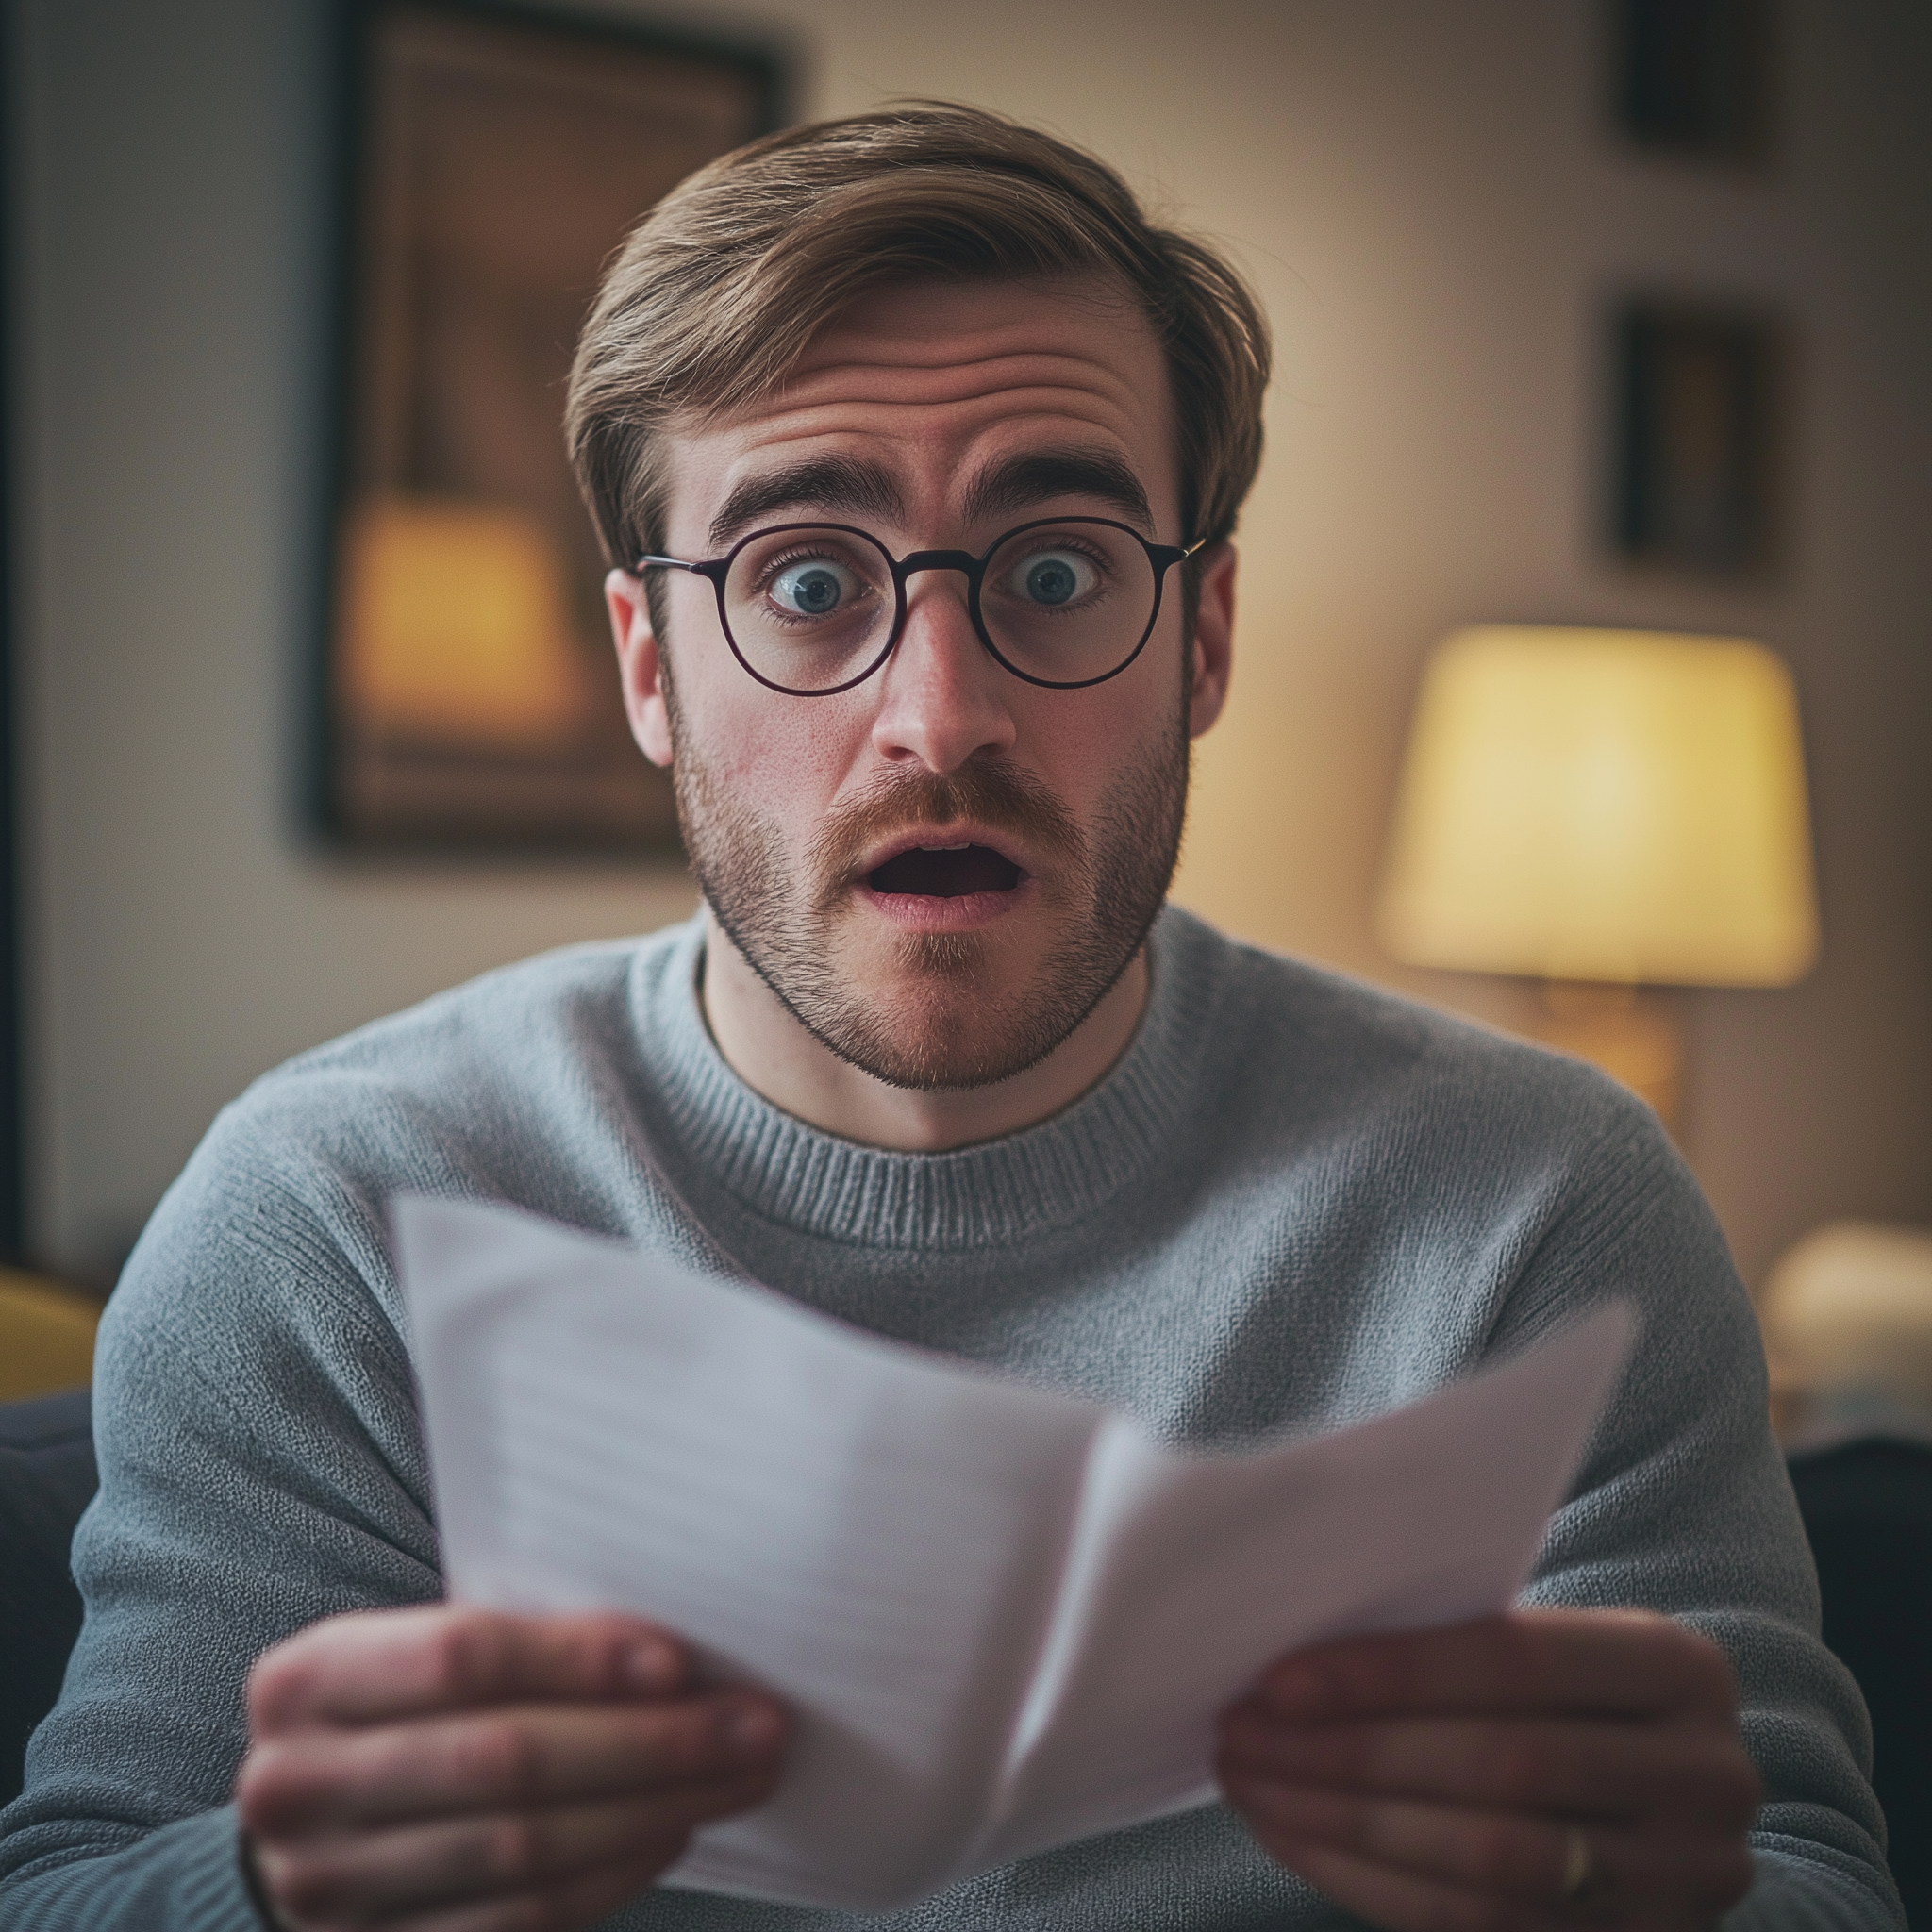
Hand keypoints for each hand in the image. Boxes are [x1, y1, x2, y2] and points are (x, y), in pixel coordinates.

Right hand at [236, 1605, 787, 1931]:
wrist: (309, 1833)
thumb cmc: (400, 1715)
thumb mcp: (412, 1653)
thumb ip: (512, 1648)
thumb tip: (671, 1657)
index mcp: (306, 1680)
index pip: (458, 1656)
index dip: (575, 1658)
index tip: (679, 1661)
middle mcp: (296, 1785)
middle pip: (502, 1760)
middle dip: (647, 1742)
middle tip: (752, 1725)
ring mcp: (326, 1888)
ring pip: (523, 1849)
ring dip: (652, 1811)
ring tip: (735, 1778)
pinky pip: (520, 1919)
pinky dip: (613, 1876)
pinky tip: (672, 1833)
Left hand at [1216, 1609, 1757, 1930]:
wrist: (1662, 1801)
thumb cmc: (1566, 1697)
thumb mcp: (1557, 1648)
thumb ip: (1462, 1643)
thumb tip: (1300, 1660)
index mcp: (1680, 1668)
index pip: (1518, 1660)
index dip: (1393, 1672)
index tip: (1279, 1679)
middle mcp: (1702, 1778)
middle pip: (1500, 1767)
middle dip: (1352, 1752)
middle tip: (1242, 1734)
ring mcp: (1680, 1883)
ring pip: (1485, 1859)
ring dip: (1345, 1824)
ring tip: (1253, 1784)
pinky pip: (1475, 1924)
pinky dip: (1369, 1882)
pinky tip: (1296, 1840)